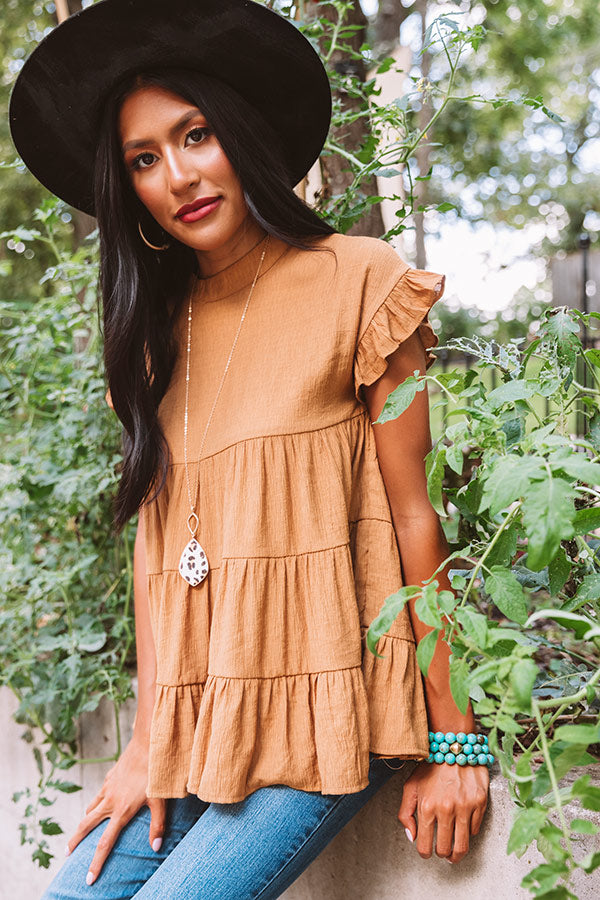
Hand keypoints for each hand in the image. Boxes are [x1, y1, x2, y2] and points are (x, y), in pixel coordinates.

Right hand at [65, 737, 165, 884]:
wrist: (147, 744)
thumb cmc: (155, 773)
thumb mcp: (160, 800)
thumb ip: (157, 825)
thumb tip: (155, 848)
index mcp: (121, 811)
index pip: (105, 843)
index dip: (96, 862)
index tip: (88, 879)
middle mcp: (110, 802)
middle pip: (86, 825)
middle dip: (75, 841)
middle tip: (67, 854)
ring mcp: (107, 788)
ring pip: (90, 808)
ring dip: (85, 820)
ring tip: (83, 829)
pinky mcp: (109, 778)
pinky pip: (99, 794)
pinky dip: (97, 802)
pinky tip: (103, 801)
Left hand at [398, 761, 488, 862]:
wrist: (454, 746)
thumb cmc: (431, 766)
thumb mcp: (410, 786)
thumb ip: (405, 814)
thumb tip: (411, 837)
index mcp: (427, 807)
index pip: (425, 846)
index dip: (424, 853)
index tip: (426, 851)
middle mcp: (447, 809)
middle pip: (445, 849)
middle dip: (442, 854)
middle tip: (441, 852)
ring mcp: (465, 807)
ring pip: (463, 846)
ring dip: (457, 854)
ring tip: (454, 853)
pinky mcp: (480, 803)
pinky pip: (475, 830)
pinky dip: (468, 832)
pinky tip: (462, 827)